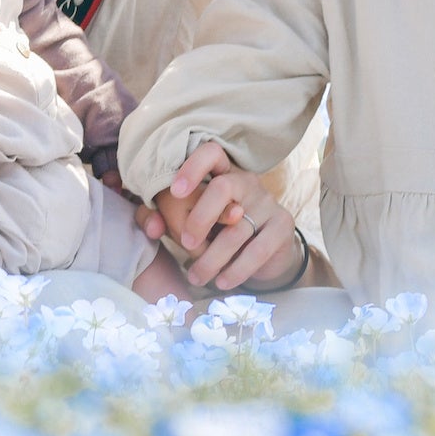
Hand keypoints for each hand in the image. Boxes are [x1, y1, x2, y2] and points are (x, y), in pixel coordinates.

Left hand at [160, 140, 303, 291]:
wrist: (268, 254)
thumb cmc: (219, 232)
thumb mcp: (192, 224)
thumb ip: (165, 220)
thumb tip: (152, 227)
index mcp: (222, 172)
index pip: (211, 153)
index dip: (192, 167)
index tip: (175, 191)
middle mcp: (246, 181)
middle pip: (223, 189)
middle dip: (200, 218)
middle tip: (185, 244)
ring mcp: (267, 202)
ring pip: (236, 229)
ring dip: (213, 258)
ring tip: (196, 276)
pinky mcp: (283, 225)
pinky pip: (257, 249)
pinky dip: (236, 270)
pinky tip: (222, 282)